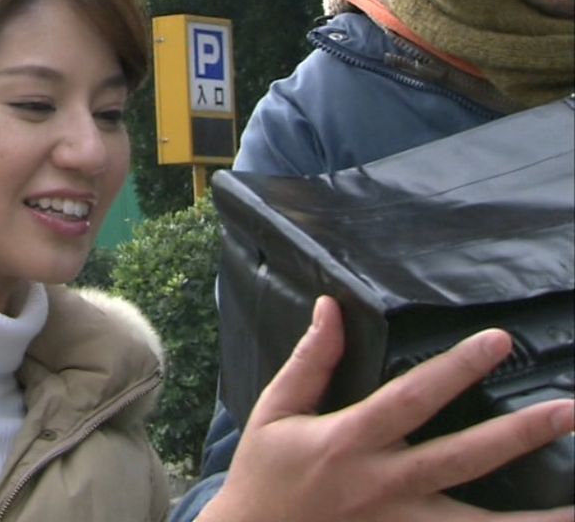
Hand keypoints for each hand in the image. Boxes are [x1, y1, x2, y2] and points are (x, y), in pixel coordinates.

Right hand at [200, 296, 574, 521]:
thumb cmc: (263, 475)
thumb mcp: (274, 412)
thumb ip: (309, 361)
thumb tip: (330, 307)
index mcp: (347, 441)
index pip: (412, 398)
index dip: (456, 368)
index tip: (499, 341)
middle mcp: (380, 484)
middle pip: (460, 459)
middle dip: (518, 434)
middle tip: (569, 410)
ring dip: (533, 519)